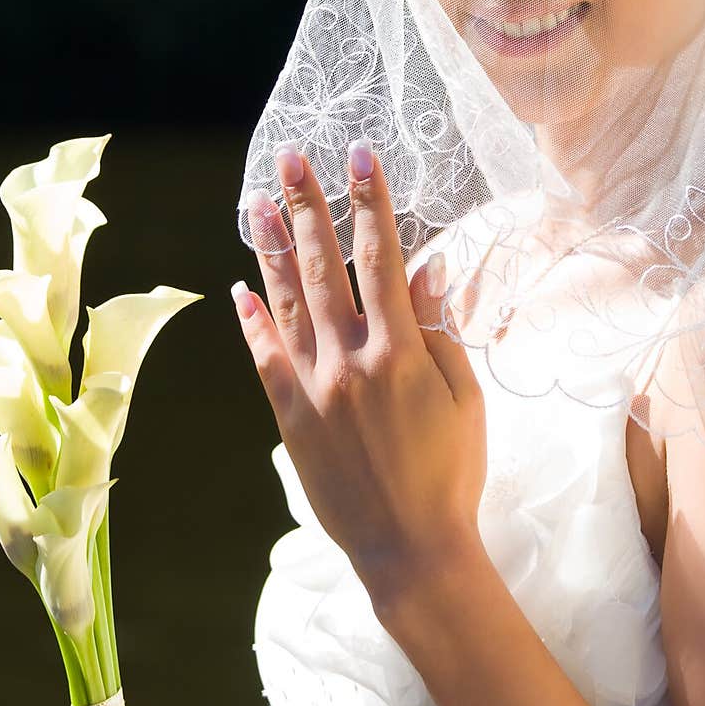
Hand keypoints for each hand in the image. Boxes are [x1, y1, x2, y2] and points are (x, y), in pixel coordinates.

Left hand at [235, 138, 486, 610]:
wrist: (411, 549)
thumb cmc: (452, 472)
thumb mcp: (464, 398)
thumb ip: (441, 331)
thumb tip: (428, 267)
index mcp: (399, 352)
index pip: (381, 257)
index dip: (369, 201)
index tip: (359, 156)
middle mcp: (348, 360)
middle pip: (323, 267)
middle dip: (308, 206)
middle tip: (290, 159)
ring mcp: (312, 388)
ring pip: (285, 303)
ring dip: (272, 249)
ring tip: (255, 204)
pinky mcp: (289, 418)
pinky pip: (264, 358)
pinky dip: (251, 321)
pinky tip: (239, 287)